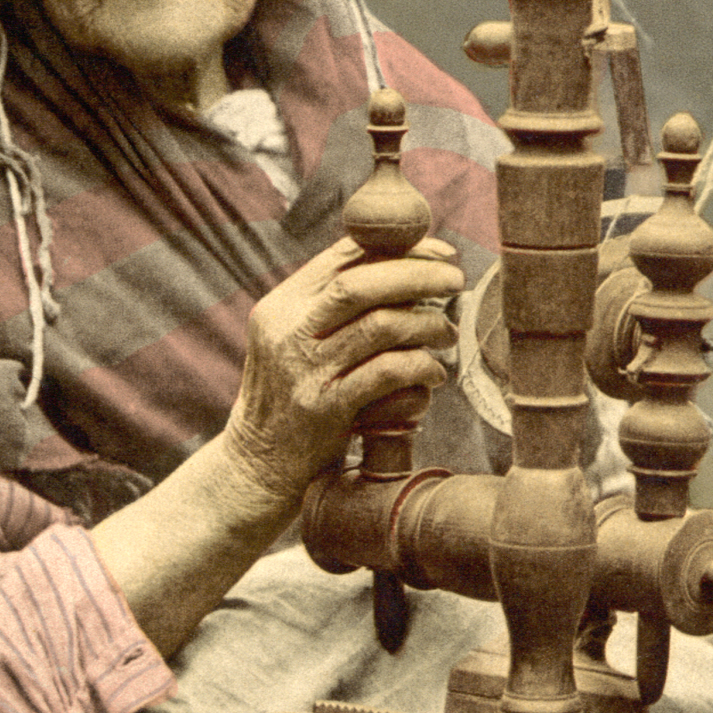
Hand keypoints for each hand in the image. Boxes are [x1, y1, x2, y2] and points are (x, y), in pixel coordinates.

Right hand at [220, 233, 465, 514]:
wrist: (257, 464)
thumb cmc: (292, 396)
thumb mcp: (295, 341)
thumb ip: (332, 307)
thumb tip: (403, 266)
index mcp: (283, 305)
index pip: (344, 257)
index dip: (400, 248)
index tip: (441, 252)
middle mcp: (289, 331)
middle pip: (362, 284)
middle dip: (418, 275)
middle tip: (454, 280)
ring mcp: (305, 370)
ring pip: (380, 326)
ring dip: (426, 325)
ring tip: (447, 334)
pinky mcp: (325, 408)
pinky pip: (387, 373)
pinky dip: (420, 366)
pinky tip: (433, 373)